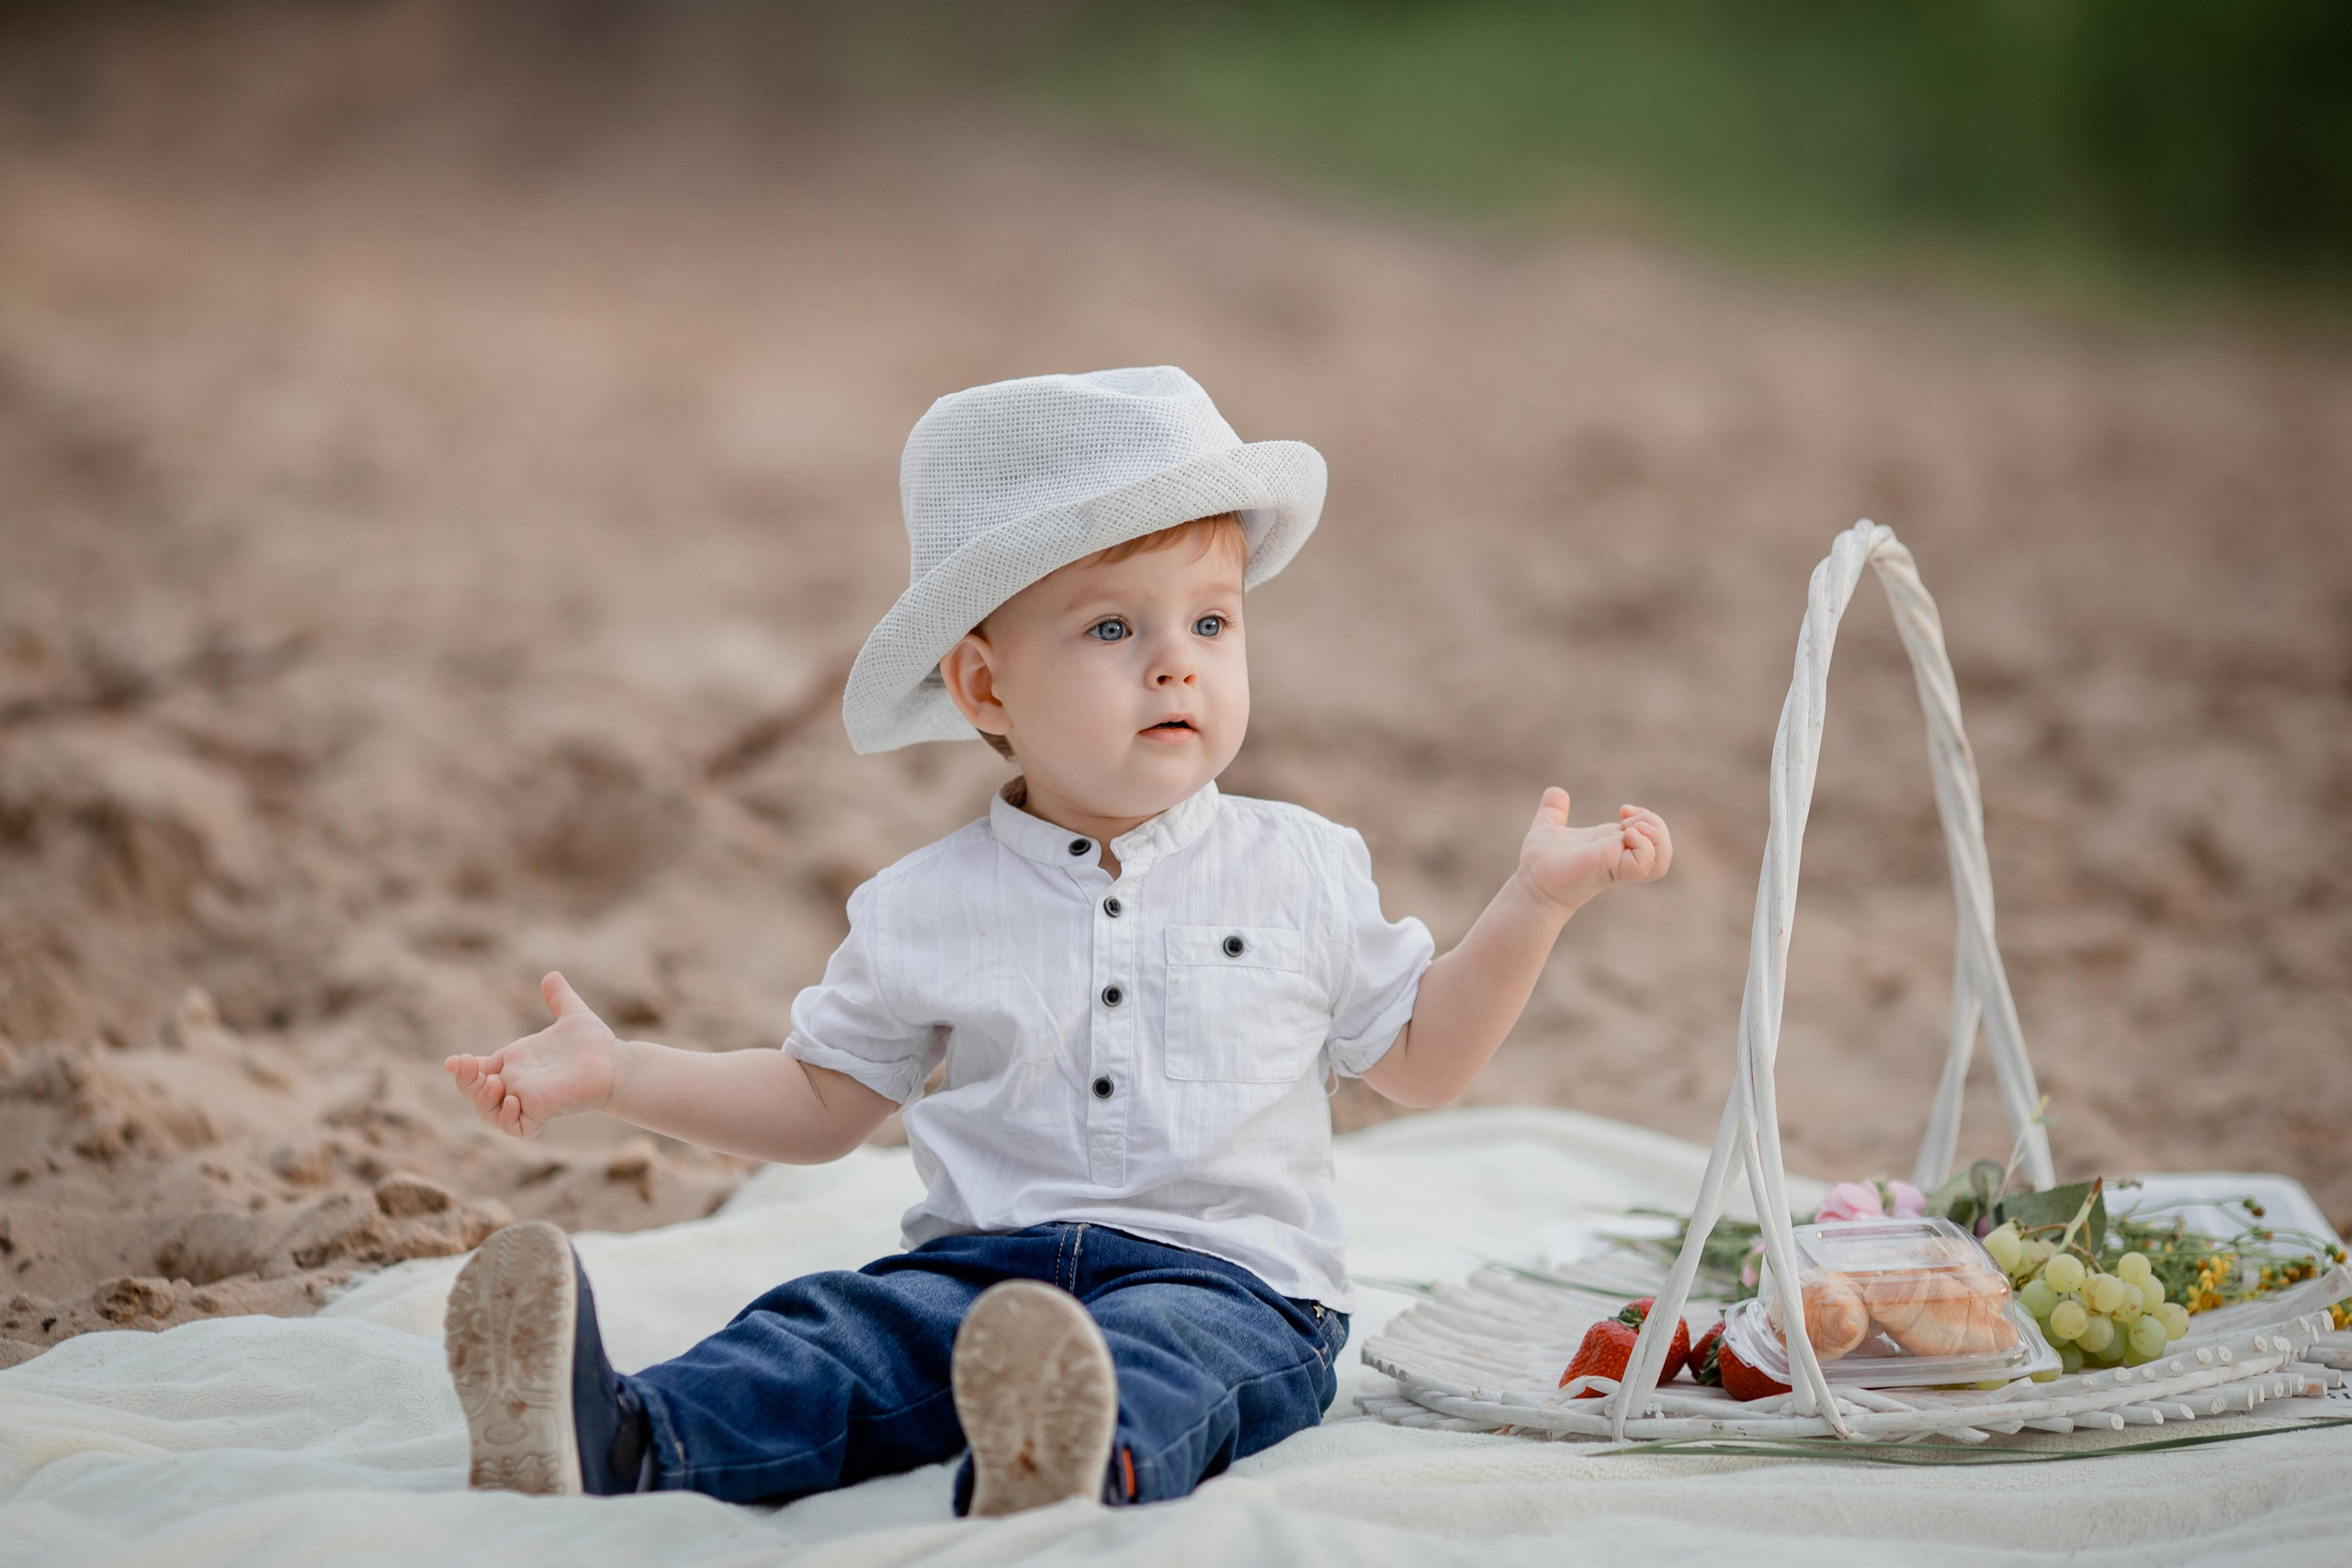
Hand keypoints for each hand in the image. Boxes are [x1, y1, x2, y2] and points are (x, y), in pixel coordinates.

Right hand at [443, 972, 622, 1138]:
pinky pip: (517, 1127)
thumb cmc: (595, 1043)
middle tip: (467, 1065)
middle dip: (465, 1082)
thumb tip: (551, 975)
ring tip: (492, 1082)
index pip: (479, 1069)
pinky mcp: (542, 1112)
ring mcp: (528, 1099)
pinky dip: (507, 1117)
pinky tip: (513, 1099)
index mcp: (517, 1062)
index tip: (452, 1061)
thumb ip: (558, 997)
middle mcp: (518, 1082)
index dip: (463, 1068)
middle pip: (476, 1091)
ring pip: (489, 1111)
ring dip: (481, 1099)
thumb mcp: (572, 1014)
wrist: (617, 1062)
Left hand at [1513, 787, 1671, 914]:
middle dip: (1656, 823)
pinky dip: (1641, 846)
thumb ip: (1554, 810)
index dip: (1648, 816)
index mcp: (1612, 843)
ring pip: (1662, 858)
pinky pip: (1645, 864)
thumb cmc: (1539, 862)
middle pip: (1663, 845)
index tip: (1623, 809)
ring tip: (1629, 829)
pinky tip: (1622, 837)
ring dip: (1654, 837)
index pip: (1652, 834)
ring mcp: (1617, 863)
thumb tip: (1555, 791)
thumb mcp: (1548, 826)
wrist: (1530, 883)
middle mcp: (1620, 854)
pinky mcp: (1610, 870)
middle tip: (1625, 819)